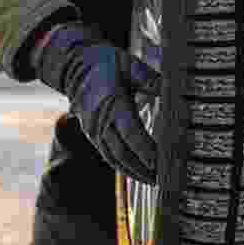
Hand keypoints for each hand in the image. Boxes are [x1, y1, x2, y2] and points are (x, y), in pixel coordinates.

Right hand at [32, 21, 161, 183]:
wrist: (74, 66)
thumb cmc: (105, 63)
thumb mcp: (128, 64)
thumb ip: (148, 78)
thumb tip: (169, 89)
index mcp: (112, 103)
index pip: (130, 133)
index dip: (145, 150)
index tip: (160, 162)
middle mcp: (100, 121)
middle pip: (122, 152)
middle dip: (142, 168)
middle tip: (162, 179)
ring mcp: (94, 130)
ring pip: (114, 158)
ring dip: (133, 172)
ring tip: (152, 181)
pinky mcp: (92, 135)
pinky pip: (108, 155)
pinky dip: (122, 167)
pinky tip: (136, 173)